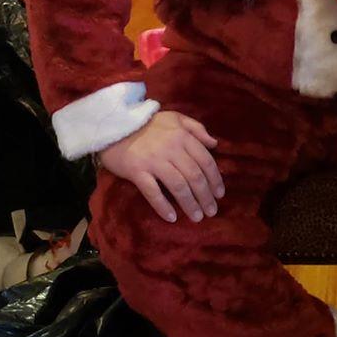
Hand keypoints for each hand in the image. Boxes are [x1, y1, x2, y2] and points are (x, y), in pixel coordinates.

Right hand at [98, 110, 224, 222]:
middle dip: (205, 196)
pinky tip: (171, 217)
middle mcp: (172, 149)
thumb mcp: (176, 118)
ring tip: (197, 217)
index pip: (205, 160)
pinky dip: (163, 206)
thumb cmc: (148, 124)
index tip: (220, 194)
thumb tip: (214, 144)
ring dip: (189, 204)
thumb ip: (197, 129)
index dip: (215, 179)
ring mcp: (154, 161)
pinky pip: (153, 192)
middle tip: (211, 211)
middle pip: (194, 176)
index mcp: (183, 136)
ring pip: (178, 186)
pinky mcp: (137, 172)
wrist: (116, 125)